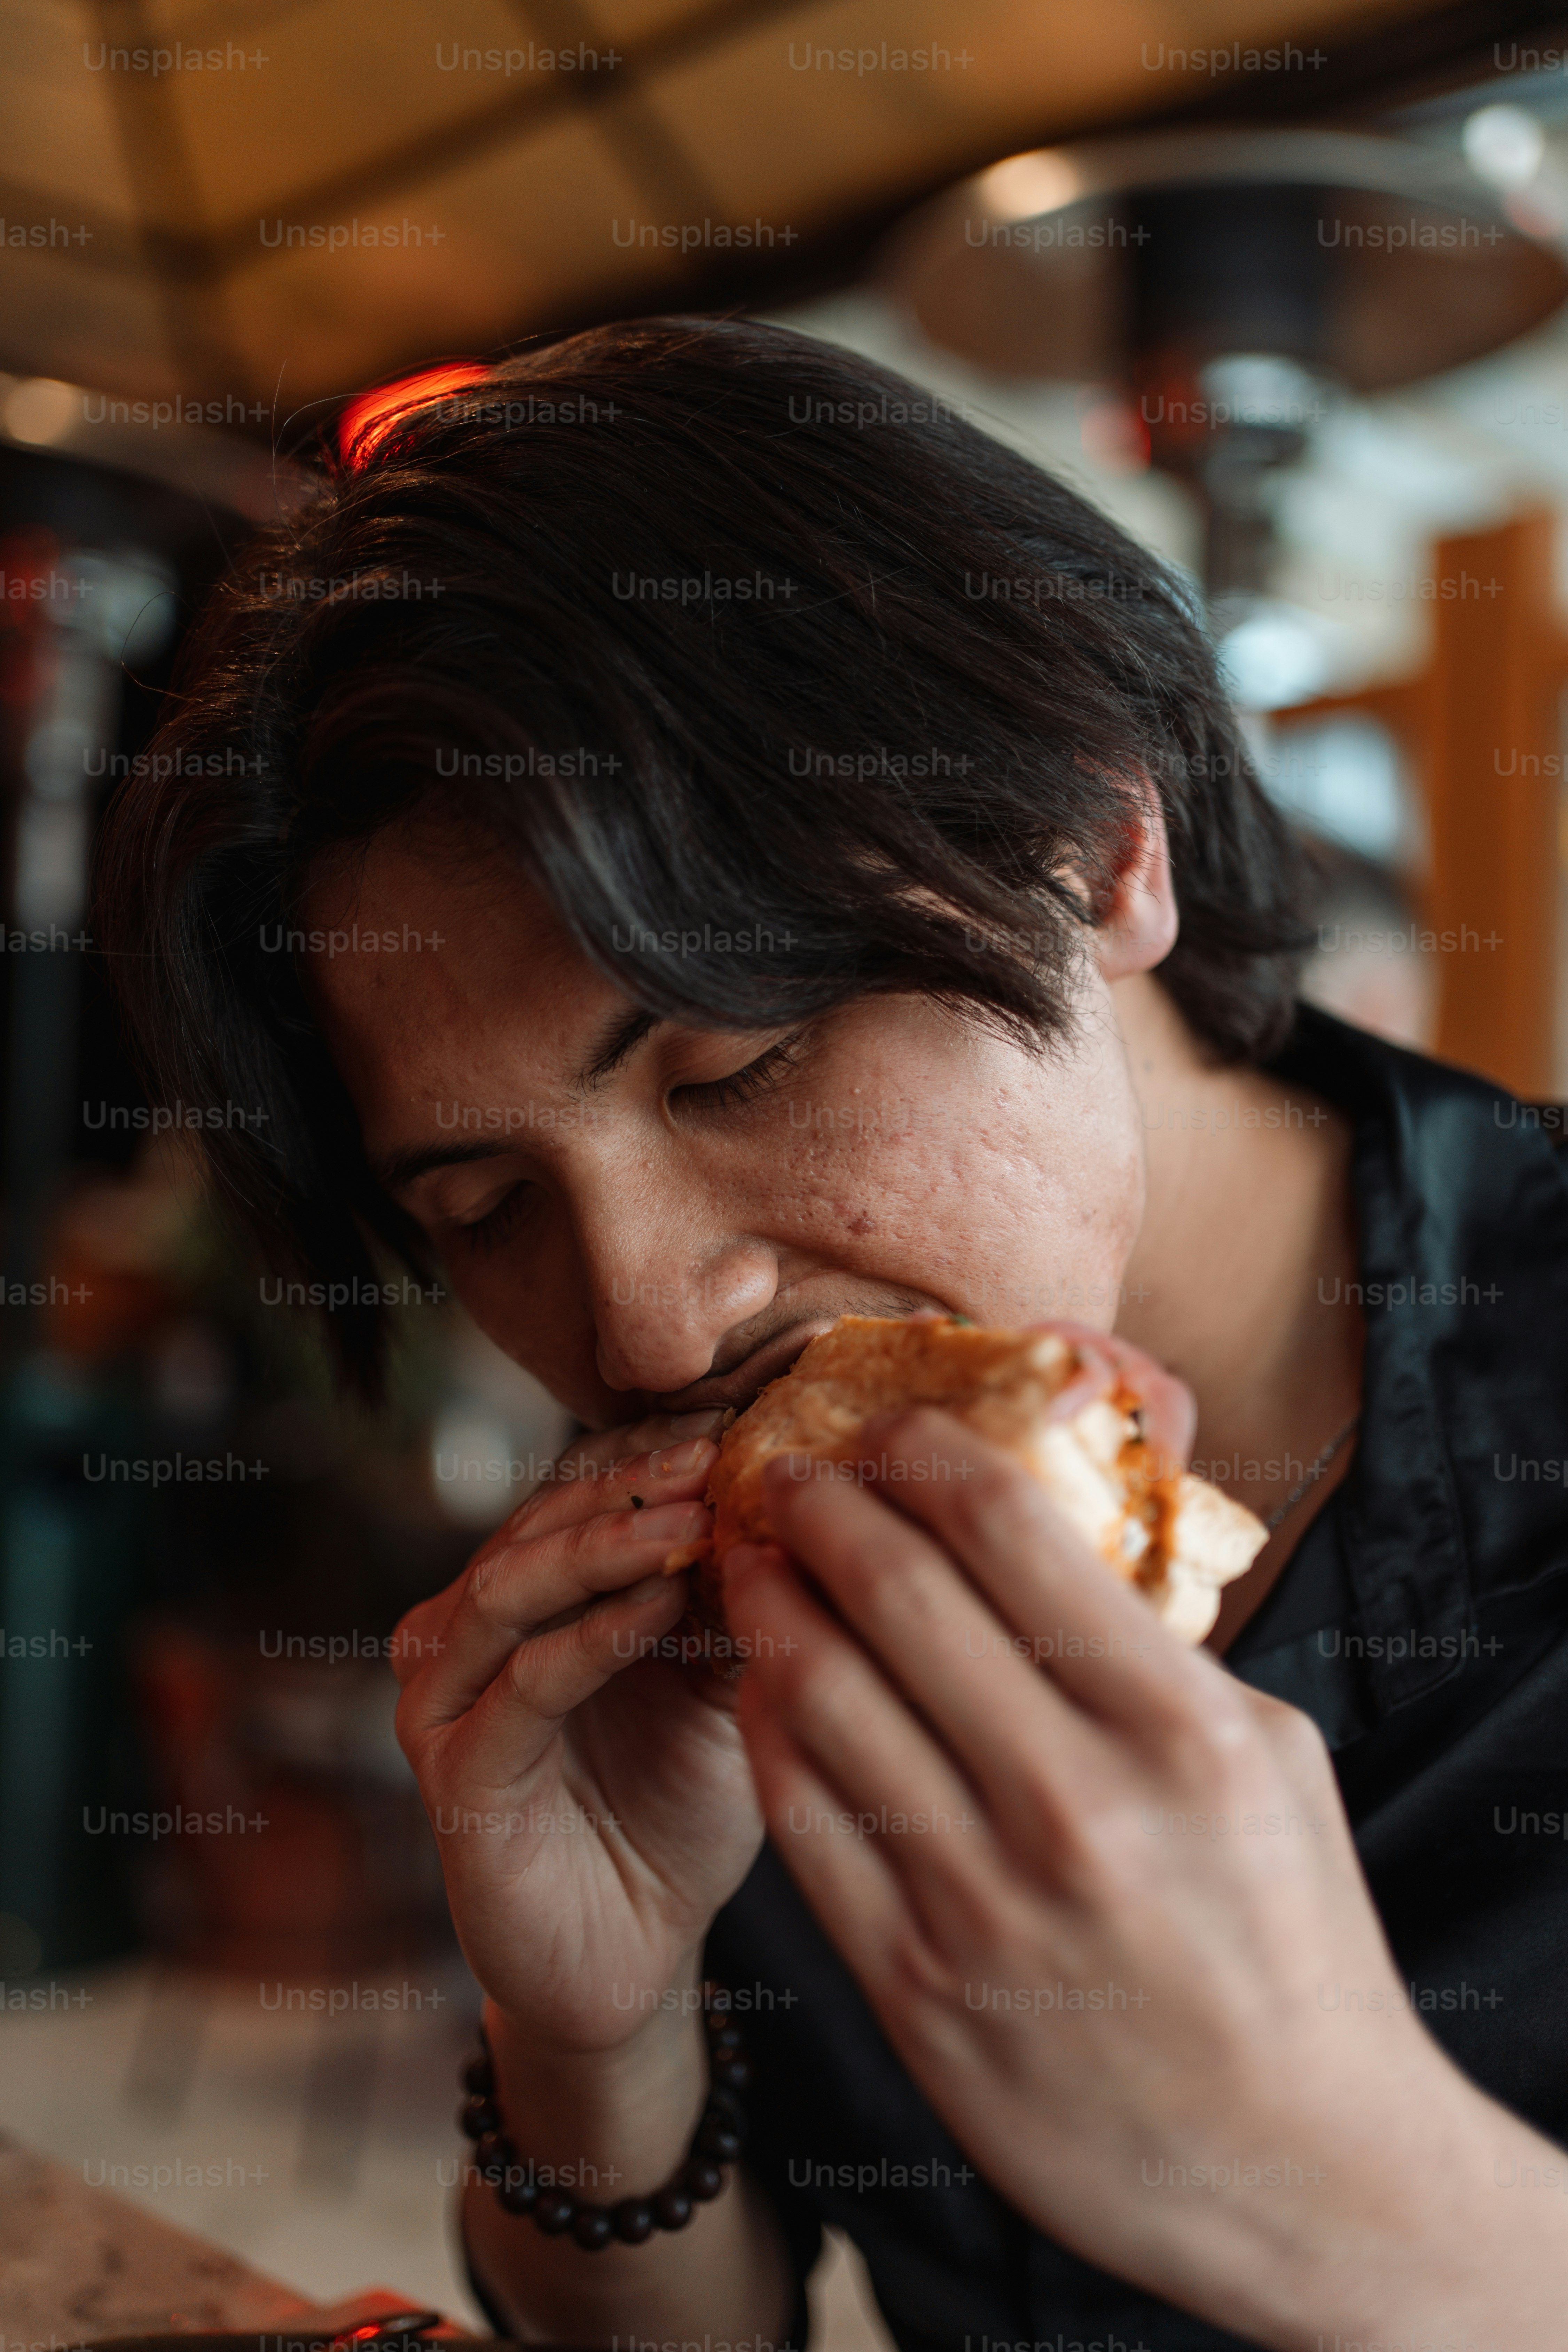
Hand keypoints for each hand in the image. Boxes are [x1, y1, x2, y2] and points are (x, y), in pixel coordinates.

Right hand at [391, 1410, 763, 2050]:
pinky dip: (592, 1637)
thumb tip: (788, 1497)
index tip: (737, 1417)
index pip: (574, 1491)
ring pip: (513, 1587)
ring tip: (693, 1517)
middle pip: (538, 1524)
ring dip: (607, 1546)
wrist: (636, 1955)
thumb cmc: (677, 1808)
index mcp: (521, 1594)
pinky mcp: (455, 1774)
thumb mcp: (721, 1682)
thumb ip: (732, 1599)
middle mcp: (464, 1630)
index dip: (649, 1451)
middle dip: (631, 1485)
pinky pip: (522, 1684)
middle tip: (715, 1449)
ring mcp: (446, 1700)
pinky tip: (659, 1605)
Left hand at [719, 1332, 1498, 2346]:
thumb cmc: (1291, 1941)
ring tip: (752, 1558)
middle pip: (898, 1597)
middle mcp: (1073, 1806)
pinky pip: (807, 1819)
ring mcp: (982, 1901)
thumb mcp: (1269, 1760)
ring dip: (771, 1605)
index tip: (890, 1429)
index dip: (928, 1455)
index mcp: (1176, 1730)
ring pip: (824, 1698)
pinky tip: (760, 1680)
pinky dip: (770, 1728)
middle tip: (787, 1471)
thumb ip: (1157, 1654)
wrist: (1297, 2167)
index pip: (1011, 1534)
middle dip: (823, 1508)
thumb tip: (1050, 1544)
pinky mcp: (916, 1984)